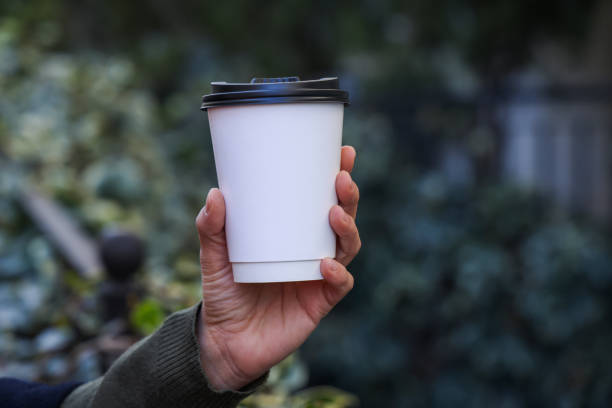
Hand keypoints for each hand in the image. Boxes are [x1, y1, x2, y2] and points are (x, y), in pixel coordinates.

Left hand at [195, 145, 360, 390]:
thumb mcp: (214, 258)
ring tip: (334, 212)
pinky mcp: (319, 302)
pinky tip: (325, 264)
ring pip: (347, 247)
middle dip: (348, 196)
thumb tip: (215, 194)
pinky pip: (338, 285)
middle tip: (340, 177)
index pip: (320, 200)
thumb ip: (211, 229)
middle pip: (342, 218)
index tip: (341, 152)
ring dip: (347, 228)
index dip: (336, 176)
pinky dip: (337, 274)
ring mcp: (319, 277)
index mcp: (293, 234)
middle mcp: (311, 250)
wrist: (226, 342)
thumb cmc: (224, 294)